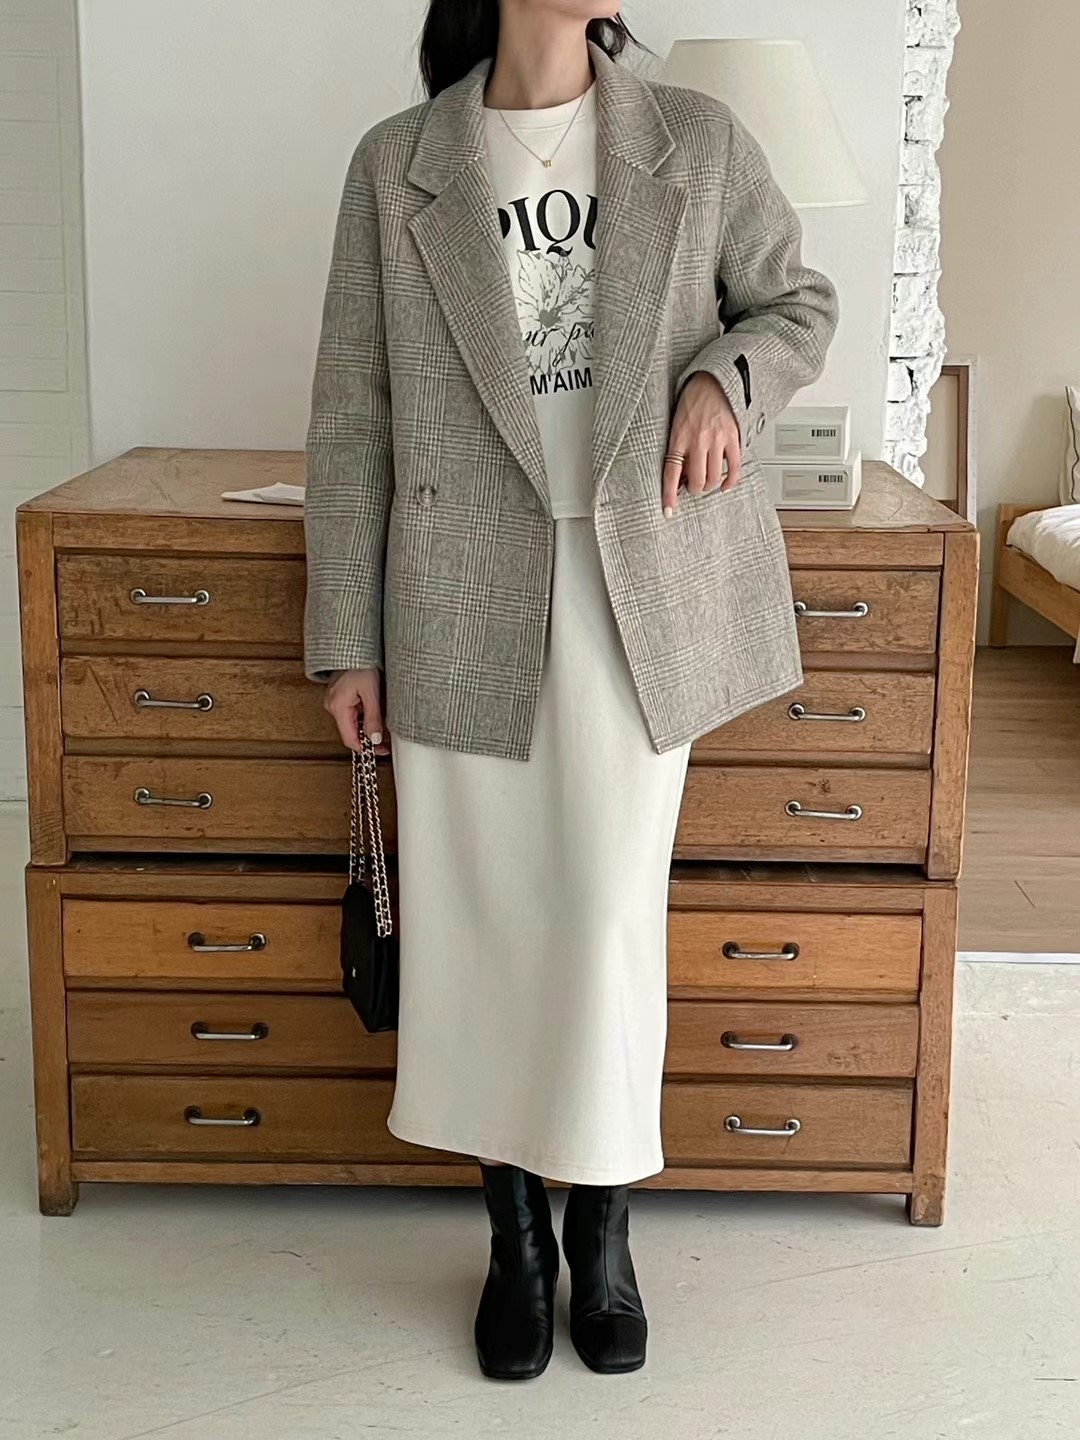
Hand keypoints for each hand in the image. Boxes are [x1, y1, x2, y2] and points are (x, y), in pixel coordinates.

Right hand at [324, 668, 389, 755]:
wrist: (355, 648)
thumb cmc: (361, 664)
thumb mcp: (372, 693)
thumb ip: (373, 718)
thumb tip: (375, 739)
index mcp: (338, 707)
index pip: (349, 739)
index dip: (365, 748)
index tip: (380, 751)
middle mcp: (332, 706)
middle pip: (351, 732)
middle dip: (369, 738)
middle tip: (386, 742)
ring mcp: (334, 702)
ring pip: (352, 723)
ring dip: (367, 726)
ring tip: (382, 722)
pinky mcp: (339, 698)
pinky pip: (352, 714)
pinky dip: (363, 716)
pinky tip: (374, 712)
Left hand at [662, 372, 741, 516]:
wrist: (712, 381)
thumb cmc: (691, 403)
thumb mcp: (676, 425)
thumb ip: (677, 450)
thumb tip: (678, 479)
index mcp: (679, 437)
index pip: (671, 472)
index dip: (669, 495)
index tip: (669, 510)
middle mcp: (698, 440)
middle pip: (696, 481)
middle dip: (693, 489)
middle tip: (692, 486)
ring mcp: (717, 440)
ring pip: (714, 478)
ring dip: (709, 485)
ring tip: (706, 480)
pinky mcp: (733, 438)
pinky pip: (734, 468)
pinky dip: (730, 481)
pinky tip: (725, 485)